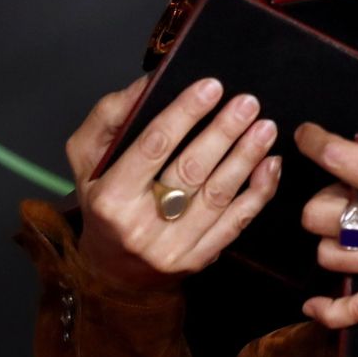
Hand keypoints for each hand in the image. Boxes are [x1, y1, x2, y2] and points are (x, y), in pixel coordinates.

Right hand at [65, 75, 281, 292]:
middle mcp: (139, 226)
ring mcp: (171, 248)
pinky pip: (235, 223)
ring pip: (218, 196)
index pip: (153, 146)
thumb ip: (111, 116)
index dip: (184, 114)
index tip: (211, 86)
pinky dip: (257, 192)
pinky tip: (270, 165)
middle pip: (191, 170)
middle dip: (224, 132)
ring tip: (265, 128)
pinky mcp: (197, 259)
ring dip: (246, 158)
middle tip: (247, 103)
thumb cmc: (103, 202)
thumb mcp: (87, 157)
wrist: (110, 273)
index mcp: (110, 197)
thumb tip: (149, 83)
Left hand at [295, 86, 357, 327]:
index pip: (337, 158)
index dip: (312, 141)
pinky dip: (331, 312)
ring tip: (345, 225)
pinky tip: (315, 305)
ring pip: (330, 257)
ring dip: (328, 238)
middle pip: (319, 215)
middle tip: (343, 188)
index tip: (306, 135)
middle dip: (321, 196)